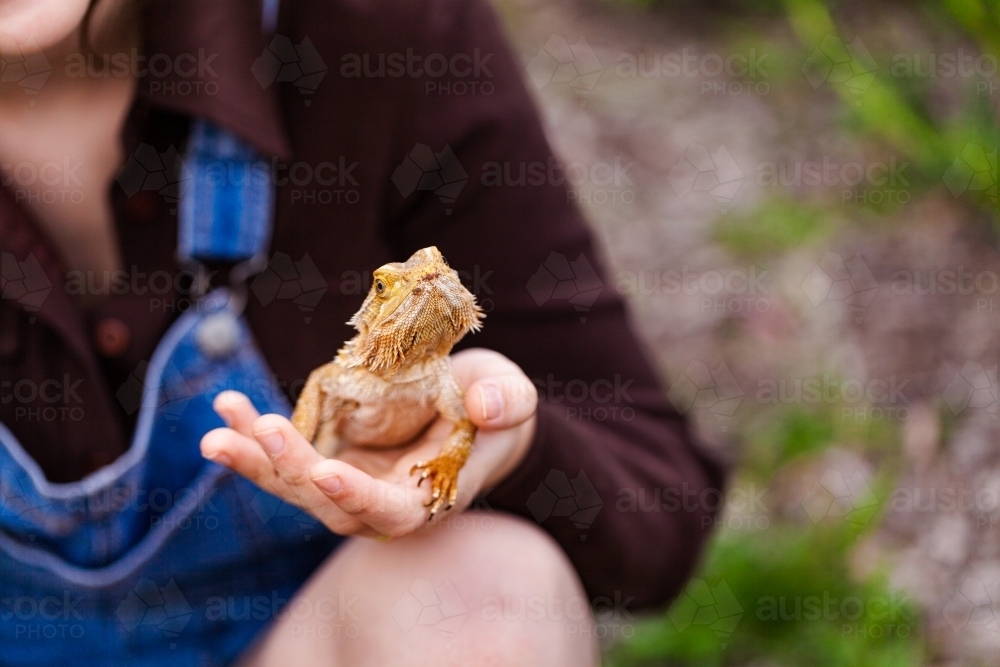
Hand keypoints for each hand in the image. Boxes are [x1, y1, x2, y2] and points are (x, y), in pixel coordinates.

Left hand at [200, 348, 537, 537]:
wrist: (471, 409)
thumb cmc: (495, 408)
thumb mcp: (513, 396)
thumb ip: (509, 402)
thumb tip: (486, 404)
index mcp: (429, 497)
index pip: (391, 513)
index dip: (358, 499)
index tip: (327, 473)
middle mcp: (380, 501)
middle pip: (326, 503)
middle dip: (290, 469)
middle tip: (259, 428)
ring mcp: (349, 481)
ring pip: (294, 485)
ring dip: (254, 460)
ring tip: (218, 431)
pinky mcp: (328, 456)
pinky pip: (286, 454)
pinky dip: (254, 434)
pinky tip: (228, 409)